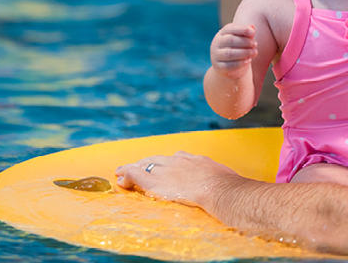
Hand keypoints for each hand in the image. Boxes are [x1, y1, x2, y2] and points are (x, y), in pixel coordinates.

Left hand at [115, 151, 241, 207]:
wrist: (220, 189)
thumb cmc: (227, 186)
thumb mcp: (223, 176)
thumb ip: (218, 177)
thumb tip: (226, 182)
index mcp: (195, 160)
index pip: (176, 158)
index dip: (166, 163)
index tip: (163, 167)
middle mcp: (178, 160)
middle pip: (158, 159)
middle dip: (146, 163)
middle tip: (138, 167)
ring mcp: (166, 169)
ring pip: (145, 165)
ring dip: (134, 168)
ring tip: (123, 172)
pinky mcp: (155, 180)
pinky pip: (136, 174)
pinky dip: (126, 174)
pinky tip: (120, 176)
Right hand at [210, 23, 256, 78]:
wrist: (230, 67)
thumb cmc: (238, 48)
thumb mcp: (243, 39)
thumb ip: (247, 33)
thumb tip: (252, 27)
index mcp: (222, 33)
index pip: (230, 28)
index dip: (242, 29)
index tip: (253, 33)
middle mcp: (217, 43)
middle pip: (230, 40)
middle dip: (245, 42)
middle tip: (255, 44)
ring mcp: (216, 55)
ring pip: (230, 53)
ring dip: (245, 52)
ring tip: (254, 52)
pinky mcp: (218, 66)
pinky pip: (229, 65)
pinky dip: (240, 63)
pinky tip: (248, 61)